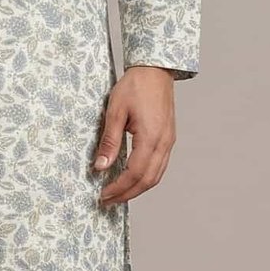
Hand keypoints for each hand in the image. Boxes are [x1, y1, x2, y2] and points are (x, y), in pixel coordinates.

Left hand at [93, 65, 177, 205]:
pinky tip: (132, 178)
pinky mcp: (168, 138)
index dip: (118, 188)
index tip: (103, 195)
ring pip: (156, 176)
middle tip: (108, 200)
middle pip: (148, 180)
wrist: (155, 70)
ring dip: (137, 188)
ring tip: (118, 193)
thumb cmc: (135, 86)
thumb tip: (100, 166)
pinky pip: (159, 166)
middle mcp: (164, 143)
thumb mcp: (115, 112)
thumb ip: (109, 141)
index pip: (134, 173)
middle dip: (127, 194)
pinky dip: (145, 177)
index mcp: (151, 137)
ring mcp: (168, 142)